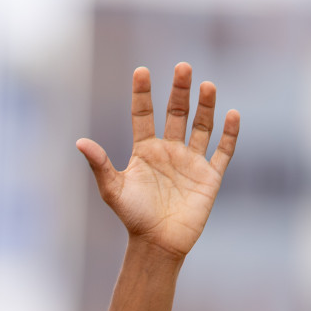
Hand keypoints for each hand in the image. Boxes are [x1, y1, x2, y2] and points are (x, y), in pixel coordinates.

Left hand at [77, 63, 239, 259]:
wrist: (158, 244)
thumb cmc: (133, 217)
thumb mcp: (113, 189)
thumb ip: (100, 165)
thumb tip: (80, 142)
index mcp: (145, 151)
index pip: (143, 115)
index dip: (142, 94)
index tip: (141, 71)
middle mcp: (169, 151)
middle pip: (176, 113)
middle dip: (179, 90)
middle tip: (182, 66)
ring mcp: (191, 162)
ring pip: (201, 126)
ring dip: (205, 106)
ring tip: (207, 85)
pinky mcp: (209, 176)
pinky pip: (223, 151)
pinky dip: (229, 134)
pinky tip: (231, 114)